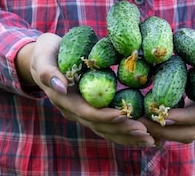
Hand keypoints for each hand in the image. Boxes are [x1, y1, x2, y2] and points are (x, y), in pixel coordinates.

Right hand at [15, 33, 155, 146]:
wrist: (45, 58)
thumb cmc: (46, 53)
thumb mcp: (43, 56)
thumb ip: (48, 71)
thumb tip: (61, 87)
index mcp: (65, 100)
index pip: (87, 112)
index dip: (104, 116)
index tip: (123, 115)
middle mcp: (75, 111)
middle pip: (101, 126)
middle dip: (123, 130)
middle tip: (146, 134)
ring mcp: (84, 113)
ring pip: (107, 130)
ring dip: (129, 136)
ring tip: (151, 140)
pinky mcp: (93, 111)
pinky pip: (110, 126)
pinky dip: (127, 132)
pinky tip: (146, 136)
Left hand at [142, 35, 194, 142]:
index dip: (181, 117)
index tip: (159, 113)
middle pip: (190, 132)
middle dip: (164, 130)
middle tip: (139, 122)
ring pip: (186, 131)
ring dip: (162, 129)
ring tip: (138, 121)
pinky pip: (185, 122)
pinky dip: (167, 122)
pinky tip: (149, 114)